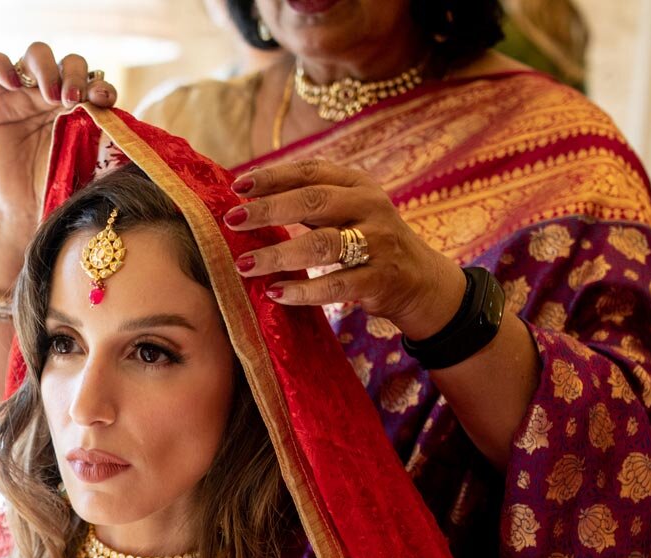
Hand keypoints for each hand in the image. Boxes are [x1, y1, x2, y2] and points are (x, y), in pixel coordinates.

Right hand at [0, 43, 118, 221]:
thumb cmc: (61, 184)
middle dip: (74, 75)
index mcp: (81, 103)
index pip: (94, 79)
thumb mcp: (89, 163)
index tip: (103, 99)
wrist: (27, 205)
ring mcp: (25, 92)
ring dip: (46, 68)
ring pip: (36, 54)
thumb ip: (105, 141)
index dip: (100, 84)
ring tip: (49, 96)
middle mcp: (55, 92)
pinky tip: (11, 83)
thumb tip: (132, 133)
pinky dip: (0, 65)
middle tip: (71, 100)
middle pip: (68, 61)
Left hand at [225, 159, 466, 339]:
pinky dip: (303, 291)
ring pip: (321, 245)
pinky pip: (335, 285)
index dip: (273, 177)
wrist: (418, 278)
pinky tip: (275, 292)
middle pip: (313, 202)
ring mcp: (377, 243)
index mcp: (357, 184)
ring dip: (278, 254)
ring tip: (244, 264)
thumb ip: (310, 201)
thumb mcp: (348, 210)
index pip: (311, 172)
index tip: (237, 186)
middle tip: (232, 220)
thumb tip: (248, 197)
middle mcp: (370, 207)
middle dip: (268, 210)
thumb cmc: (367, 240)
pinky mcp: (379, 279)